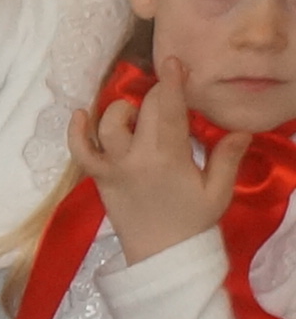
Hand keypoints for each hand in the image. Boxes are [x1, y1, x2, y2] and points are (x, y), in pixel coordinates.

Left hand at [76, 54, 244, 261]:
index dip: (171, 83)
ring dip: (122, 111)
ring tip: (137, 114)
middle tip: (168, 92)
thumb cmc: (192, 222)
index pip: (167, 110)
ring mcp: (112, 167)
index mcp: (168, 156)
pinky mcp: (98, 178)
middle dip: (155, 95)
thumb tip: (241, 131)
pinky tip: (80, 115)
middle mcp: (136, 157)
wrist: (161, 255)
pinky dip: (76, 132)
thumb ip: (226, 158)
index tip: (174, 63)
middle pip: (141, 111)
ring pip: (108, 125)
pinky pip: (80, 152)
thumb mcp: (218, 191)